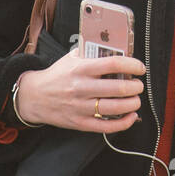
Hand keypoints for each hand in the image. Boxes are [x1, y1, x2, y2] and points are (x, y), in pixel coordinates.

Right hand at [14, 46, 142, 133]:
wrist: (34, 96)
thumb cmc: (56, 76)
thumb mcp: (70, 58)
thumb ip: (90, 53)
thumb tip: (114, 48)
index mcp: (80, 69)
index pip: (112, 64)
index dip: (131, 65)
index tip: (140, 68)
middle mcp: (81, 88)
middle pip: (118, 88)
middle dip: (135, 87)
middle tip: (138, 85)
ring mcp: (80, 107)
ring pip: (115, 108)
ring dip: (132, 104)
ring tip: (135, 100)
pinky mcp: (80, 123)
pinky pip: (106, 126)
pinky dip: (123, 123)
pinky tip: (131, 116)